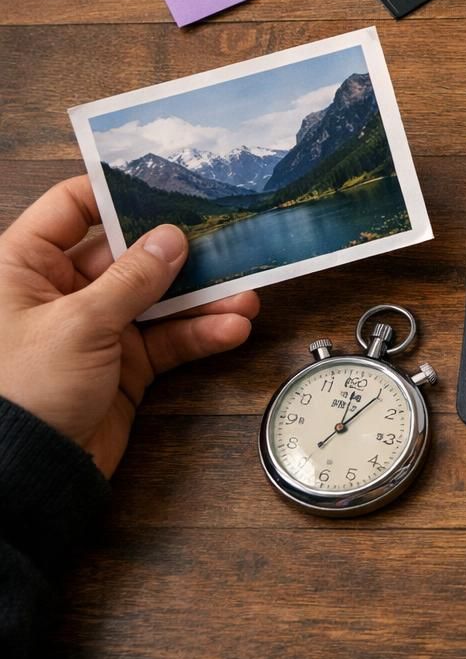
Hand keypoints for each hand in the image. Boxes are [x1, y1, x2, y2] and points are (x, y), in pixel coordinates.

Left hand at [0, 177, 257, 475]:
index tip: (168, 183)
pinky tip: (232, 329)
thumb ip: (133, 278)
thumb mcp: (79, 324)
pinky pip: (168, 339)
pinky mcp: (124, 364)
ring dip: (203, 297)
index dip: (116, 194)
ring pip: (158, 298)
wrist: (28, 475)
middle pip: (128, 254)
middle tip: (228, 239)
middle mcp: (61, 291)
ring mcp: (95, 328)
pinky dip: (200, 334)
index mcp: (25, 267)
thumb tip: (172, 236)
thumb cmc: (25, 389)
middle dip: (181, 252)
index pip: (70, 208)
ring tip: (246, 294)